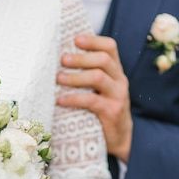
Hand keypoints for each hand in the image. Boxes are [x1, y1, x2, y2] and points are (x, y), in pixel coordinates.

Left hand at [56, 35, 132, 162]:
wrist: (120, 139)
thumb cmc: (102, 112)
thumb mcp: (100, 91)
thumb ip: (89, 77)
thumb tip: (60, 62)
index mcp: (116, 72)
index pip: (110, 47)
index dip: (93, 41)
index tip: (75, 39)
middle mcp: (120, 81)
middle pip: (103, 60)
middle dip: (80, 58)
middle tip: (62, 59)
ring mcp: (118, 96)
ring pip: (98, 77)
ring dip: (75, 76)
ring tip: (58, 78)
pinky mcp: (112, 112)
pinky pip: (92, 101)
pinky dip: (74, 98)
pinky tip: (61, 100)